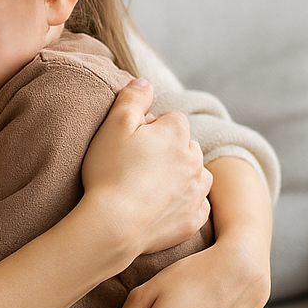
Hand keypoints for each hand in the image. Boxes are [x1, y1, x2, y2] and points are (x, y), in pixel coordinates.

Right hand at [82, 79, 212, 258]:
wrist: (114, 224)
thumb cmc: (110, 170)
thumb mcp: (113, 124)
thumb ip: (132, 98)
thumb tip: (145, 82)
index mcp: (177, 133)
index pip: (171, 119)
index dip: (149, 127)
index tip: (130, 141)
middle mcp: (195, 160)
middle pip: (185, 145)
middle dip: (168, 149)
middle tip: (136, 163)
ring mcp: (197, 191)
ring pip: (195, 173)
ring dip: (180, 174)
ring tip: (150, 183)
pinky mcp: (193, 218)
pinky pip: (195, 204)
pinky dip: (182, 202)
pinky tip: (161, 205)